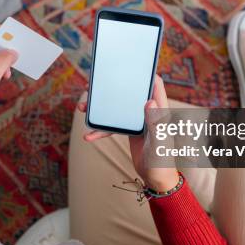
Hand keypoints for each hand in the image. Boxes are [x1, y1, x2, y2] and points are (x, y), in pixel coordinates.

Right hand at [78, 75, 178, 191]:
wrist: (156, 179)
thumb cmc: (162, 161)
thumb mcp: (159, 142)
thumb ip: (155, 122)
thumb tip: (149, 102)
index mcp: (160, 111)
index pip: (155, 86)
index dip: (146, 74)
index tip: (132, 65)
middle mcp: (149, 113)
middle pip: (130, 94)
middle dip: (113, 89)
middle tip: (94, 85)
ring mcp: (139, 121)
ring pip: (118, 109)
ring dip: (101, 109)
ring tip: (82, 108)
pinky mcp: (131, 131)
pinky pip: (113, 126)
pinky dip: (101, 131)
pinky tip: (88, 136)